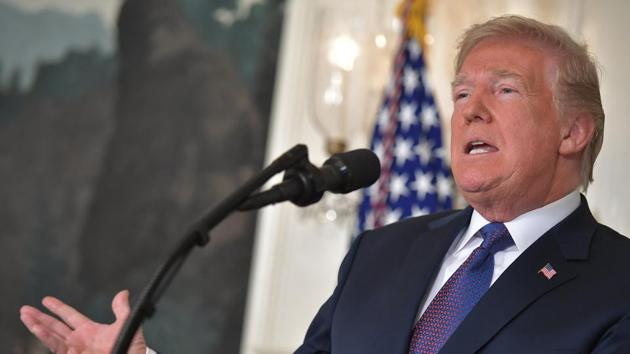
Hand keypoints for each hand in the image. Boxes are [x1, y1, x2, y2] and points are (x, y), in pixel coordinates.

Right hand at [20, 290, 146, 353]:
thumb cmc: (130, 348)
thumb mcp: (127, 325)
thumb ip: (122, 309)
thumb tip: (123, 293)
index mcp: (90, 330)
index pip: (70, 316)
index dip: (58, 307)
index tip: (46, 300)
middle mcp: (79, 340)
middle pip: (55, 326)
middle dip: (40, 317)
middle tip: (25, 309)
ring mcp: (74, 351)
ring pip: (51, 337)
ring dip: (38, 327)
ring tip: (26, 317)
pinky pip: (55, 348)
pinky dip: (45, 339)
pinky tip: (37, 330)